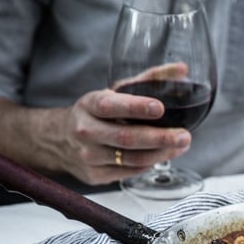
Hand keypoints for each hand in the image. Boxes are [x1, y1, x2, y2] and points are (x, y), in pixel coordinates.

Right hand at [62, 90, 190, 184]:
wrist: (60, 139)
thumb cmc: (95, 113)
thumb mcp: (114, 92)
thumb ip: (148, 80)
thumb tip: (181, 69)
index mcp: (89, 105)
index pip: (111, 106)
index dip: (136, 107)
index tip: (160, 107)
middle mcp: (86, 131)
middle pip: (126, 138)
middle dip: (160, 138)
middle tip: (184, 136)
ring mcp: (89, 156)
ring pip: (132, 159)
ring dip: (162, 154)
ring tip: (181, 146)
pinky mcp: (96, 175)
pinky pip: (130, 171)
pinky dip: (150, 163)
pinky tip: (163, 155)